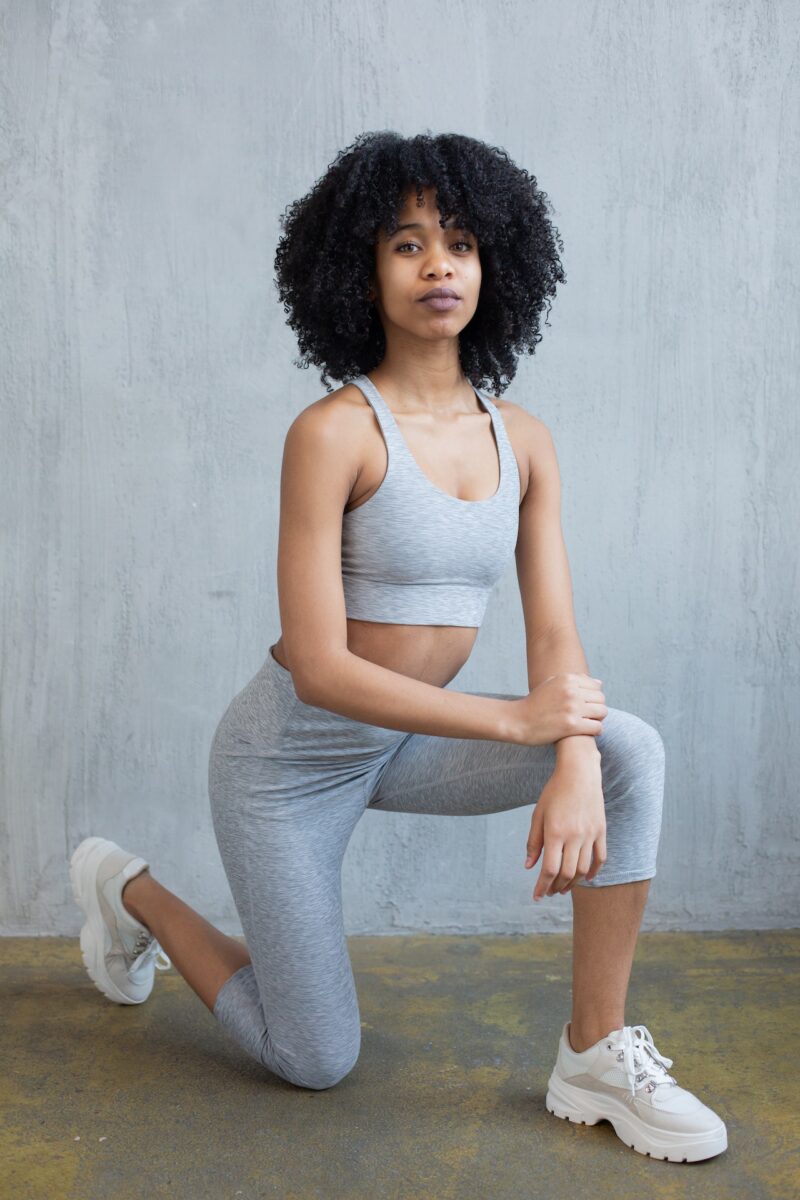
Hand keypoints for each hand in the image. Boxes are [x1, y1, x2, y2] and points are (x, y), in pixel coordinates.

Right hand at [508, 673, 606, 746]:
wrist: (518, 721)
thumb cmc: (535, 704)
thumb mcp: (551, 684)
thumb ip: (575, 681)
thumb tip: (599, 683)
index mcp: (567, 679)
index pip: (596, 686)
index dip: (594, 697)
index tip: (587, 705)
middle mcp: (571, 691)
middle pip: (601, 698)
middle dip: (597, 707)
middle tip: (589, 716)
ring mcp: (572, 708)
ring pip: (602, 712)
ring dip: (598, 718)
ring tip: (589, 723)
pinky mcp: (572, 725)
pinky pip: (597, 727)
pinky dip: (596, 730)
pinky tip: (588, 732)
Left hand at [524, 759, 606, 898]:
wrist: (580, 772)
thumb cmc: (554, 792)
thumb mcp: (538, 815)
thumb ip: (533, 842)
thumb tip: (529, 867)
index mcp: (555, 832)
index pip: (549, 869)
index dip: (542, 886)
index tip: (537, 896)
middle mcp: (574, 836)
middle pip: (567, 873)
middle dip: (556, 887)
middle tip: (549, 892)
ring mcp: (590, 834)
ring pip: (584, 869)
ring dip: (573, 883)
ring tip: (563, 887)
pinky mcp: (601, 831)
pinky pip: (600, 858)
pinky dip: (594, 872)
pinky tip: (586, 878)